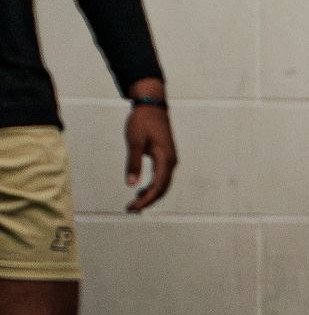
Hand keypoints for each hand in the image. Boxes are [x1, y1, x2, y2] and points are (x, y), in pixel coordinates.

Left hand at [124, 99, 175, 213]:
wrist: (152, 105)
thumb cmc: (142, 121)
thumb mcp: (134, 142)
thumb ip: (133, 164)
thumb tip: (131, 184)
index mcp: (165, 159)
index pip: (158, 187)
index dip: (146, 200)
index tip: (133, 207)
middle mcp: (171, 162)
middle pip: (162, 189)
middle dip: (148, 201)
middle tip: (131, 209)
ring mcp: (170, 160)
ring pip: (163, 184)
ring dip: (150, 195)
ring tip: (135, 202)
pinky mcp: (166, 157)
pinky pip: (162, 177)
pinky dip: (153, 186)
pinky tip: (141, 189)